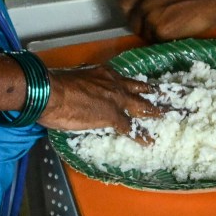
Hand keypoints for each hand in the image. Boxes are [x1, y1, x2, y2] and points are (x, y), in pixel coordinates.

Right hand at [37, 64, 162, 133]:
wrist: (51, 93)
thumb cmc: (54, 87)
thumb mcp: (73, 81)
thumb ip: (82, 88)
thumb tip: (78, 96)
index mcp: (103, 74)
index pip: (122, 80)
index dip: (130, 86)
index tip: (137, 88)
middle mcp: (114, 84)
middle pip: (138, 90)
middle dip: (152, 94)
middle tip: (164, 96)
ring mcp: (116, 100)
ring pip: (141, 106)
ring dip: (153, 112)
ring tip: (164, 116)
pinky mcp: (113, 116)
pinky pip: (131, 128)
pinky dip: (141, 136)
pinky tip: (148, 141)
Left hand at [119, 0, 215, 41]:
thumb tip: (147, 3)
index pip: (123, 3)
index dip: (129, 12)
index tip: (138, 17)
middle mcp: (144, 2)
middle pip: (132, 23)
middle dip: (143, 27)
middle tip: (163, 25)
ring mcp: (150, 17)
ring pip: (145, 34)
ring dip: (156, 35)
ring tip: (176, 27)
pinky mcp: (159, 31)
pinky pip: (156, 41)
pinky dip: (166, 40)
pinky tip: (180, 32)